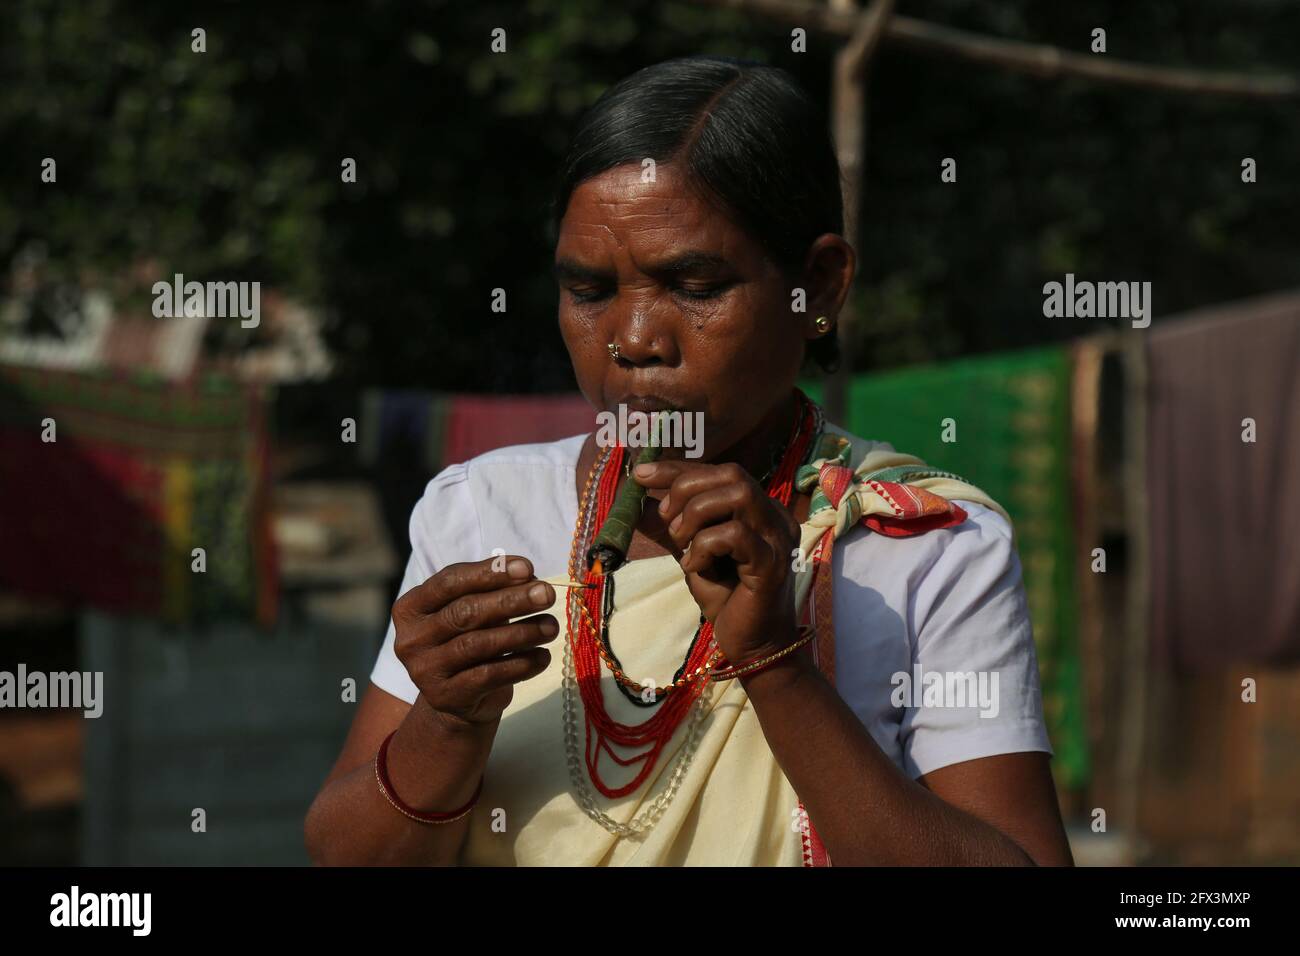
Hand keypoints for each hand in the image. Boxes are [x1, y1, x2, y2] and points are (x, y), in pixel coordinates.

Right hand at [391, 556, 557, 727]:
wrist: (459, 699)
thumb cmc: (468, 641)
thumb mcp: (472, 611)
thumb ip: (492, 592)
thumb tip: (530, 578)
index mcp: (411, 607)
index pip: (450, 581)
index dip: (489, 572)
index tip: (527, 568)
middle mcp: (411, 638)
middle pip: (465, 612)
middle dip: (511, 600)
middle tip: (546, 594)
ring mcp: (424, 670)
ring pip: (478, 644)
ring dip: (522, 632)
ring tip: (551, 626)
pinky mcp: (445, 696)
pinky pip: (489, 675)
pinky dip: (521, 664)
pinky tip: (543, 656)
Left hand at [634, 460, 800, 666]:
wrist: (750, 645)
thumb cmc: (725, 597)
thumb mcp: (690, 552)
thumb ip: (670, 527)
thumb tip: (635, 504)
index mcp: (760, 510)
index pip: (721, 472)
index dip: (679, 469)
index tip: (642, 474)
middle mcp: (775, 517)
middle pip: (732, 475)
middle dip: (687, 489)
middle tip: (667, 520)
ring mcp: (778, 539)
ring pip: (737, 495)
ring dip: (697, 514)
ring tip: (682, 544)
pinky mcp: (773, 563)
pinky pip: (734, 535)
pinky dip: (704, 545)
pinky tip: (695, 567)